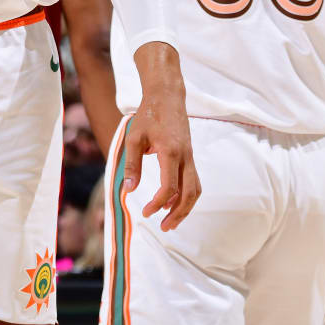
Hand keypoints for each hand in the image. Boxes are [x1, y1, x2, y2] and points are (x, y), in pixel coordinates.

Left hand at [125, 47, 200, 230]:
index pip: (168, 187)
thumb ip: (132, 164)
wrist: (167, 97)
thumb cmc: (148, 116)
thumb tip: (129, 190)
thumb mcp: (133, 138)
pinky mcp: (190, 156)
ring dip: (185, 208)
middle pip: (190, 194)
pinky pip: (193, 181)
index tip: (146, 212)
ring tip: (170, 221)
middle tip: (164, 227)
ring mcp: (190, 157)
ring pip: (196, 189)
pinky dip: (186, 196)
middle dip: (179, 214)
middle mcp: (185, 157)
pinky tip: (172, 202)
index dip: (158, 203)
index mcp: (170, 152)